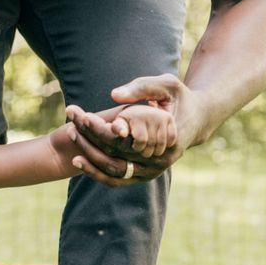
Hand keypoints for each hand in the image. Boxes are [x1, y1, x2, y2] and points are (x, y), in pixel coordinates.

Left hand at [66, 74, 201, 185]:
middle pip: (115, 156)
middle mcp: (159, 161)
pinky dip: (97, 172)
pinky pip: (117, 180)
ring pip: (114, 172)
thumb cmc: (180, 97)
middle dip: (89, 142)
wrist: (196, 119)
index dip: (100, 129)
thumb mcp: (166, 84)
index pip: (125, 139)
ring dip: (89, 159)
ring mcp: (152, 172)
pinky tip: (79, 160)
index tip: (82, 117)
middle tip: (69, 125)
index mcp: (166, 139)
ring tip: (70, 138)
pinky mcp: (145, 176)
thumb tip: (114, 95)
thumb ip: (142, 88)